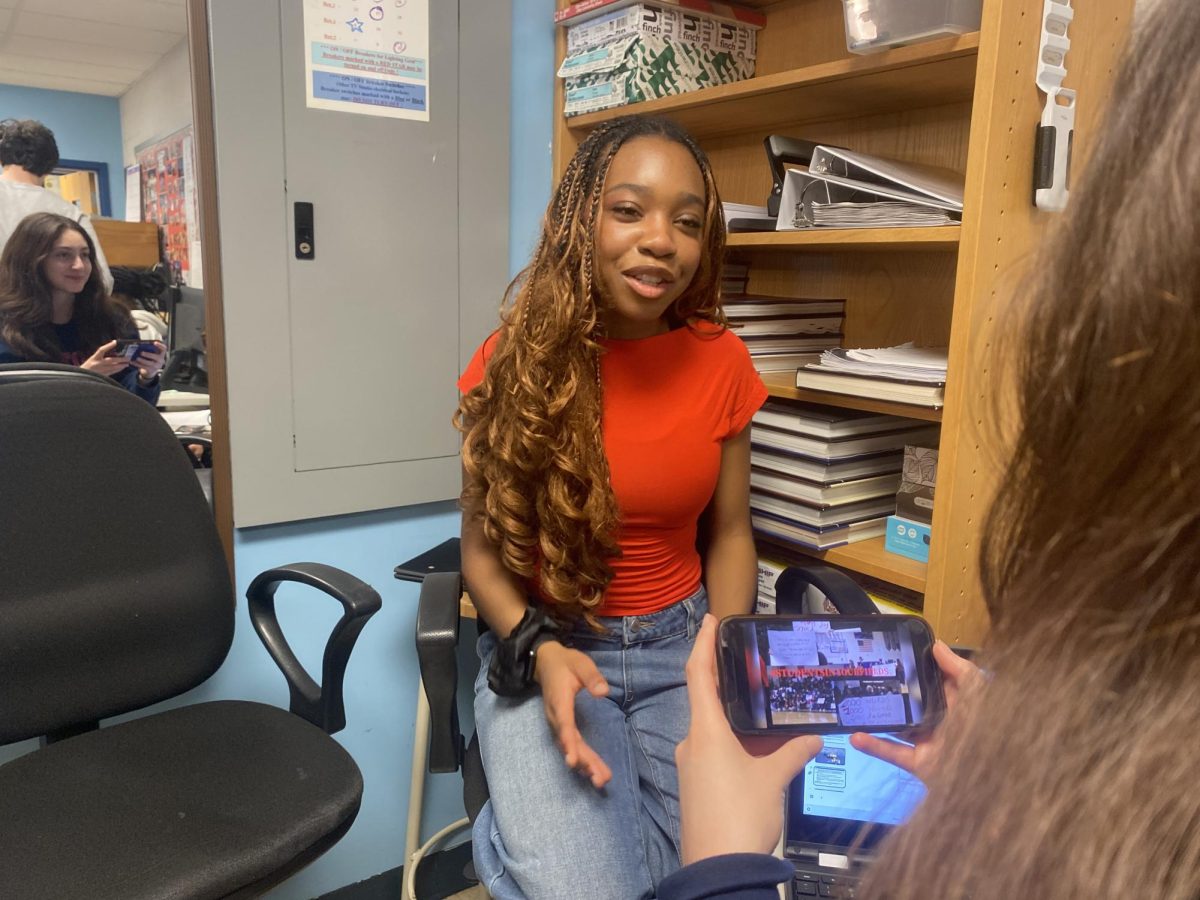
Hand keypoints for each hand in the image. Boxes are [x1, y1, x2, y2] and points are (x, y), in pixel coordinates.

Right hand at [80, 341, 135, 376]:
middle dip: (120, 359)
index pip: (101, 350)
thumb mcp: (91, 360)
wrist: (81, 378)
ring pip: (113, 367)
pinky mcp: (102, 376)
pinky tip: (122, 368)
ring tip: (127, 363)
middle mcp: (97, 364)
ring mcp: (100, 370)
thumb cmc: (87, 368)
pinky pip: (112, 372)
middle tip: (128, 357)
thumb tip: (112, 353)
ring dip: (121, 365)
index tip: (115, 342)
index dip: (108, 345)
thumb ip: (99, 357)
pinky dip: (118, 370)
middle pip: (111, 360)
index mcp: (93, 358)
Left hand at [134, 342, 166, 382]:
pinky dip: (137, 364)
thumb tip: (140, 345)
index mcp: (161, 354)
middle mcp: (160, 360)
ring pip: (150, 363)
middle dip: (148, 354)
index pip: (164, 349)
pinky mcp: (151, 370)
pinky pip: (144, 367)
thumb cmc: (150, 359)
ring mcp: (156, 366)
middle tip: (141, 353)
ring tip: (137, 358)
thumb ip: (149, 350)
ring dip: (142, 360)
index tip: (154, 342)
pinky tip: (132, 362)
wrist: (150, 370)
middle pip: (156, 357)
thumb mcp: (151, 354)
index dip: (160, 345)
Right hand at [533, 640, 612, 788]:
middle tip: (599, 779)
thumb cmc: (566, 663)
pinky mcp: (562, 725)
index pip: (564, 725)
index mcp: (559, 701)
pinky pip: (571, 744)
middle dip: (584, 761)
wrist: (545, 662)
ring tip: (601, 780)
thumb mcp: (581, 663)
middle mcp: (556, 716)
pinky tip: (593, 771)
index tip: (573, 761)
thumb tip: (604, 692)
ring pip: (570, 746)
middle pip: (569, 742)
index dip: (569, 743)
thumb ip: (592, 677)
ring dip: (585, 764)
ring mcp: (557, 722)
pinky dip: (582, 758)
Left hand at [676, 614, 821, 864]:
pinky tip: (760, 748)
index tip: (710, 620)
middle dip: (732, 686)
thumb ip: (793, 751)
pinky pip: (715, 752)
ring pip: (715, 730)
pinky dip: (736, 744)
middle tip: (754, 666)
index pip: (699, 674)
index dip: (703, 643)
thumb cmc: (740, 818)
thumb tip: (813, 736)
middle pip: (709, 701)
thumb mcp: (774, 779)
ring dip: (739, 721)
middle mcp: (692, 742)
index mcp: (705, 731)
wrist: (719, 870)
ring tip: (769, 711)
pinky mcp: (697, 785)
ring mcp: (692, 765)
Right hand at [850, 640, 981, 782]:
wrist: (991, 777)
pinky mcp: (918, 762)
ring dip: (877, 718)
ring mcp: (927, 742)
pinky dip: (874, 746)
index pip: (932, 681)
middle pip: (910, 703)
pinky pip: (892, 752)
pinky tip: (855, 737)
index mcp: (955, 703)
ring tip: (854, 704)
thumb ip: (960, 669)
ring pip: (897, 727)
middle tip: (864, 674)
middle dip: (890, 691)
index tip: (891, 653)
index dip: (915, 667)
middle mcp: (939, 721)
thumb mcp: (978, 693)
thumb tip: (936, 646)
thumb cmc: (986, 730)